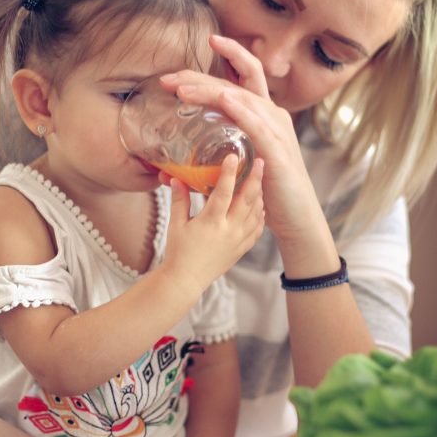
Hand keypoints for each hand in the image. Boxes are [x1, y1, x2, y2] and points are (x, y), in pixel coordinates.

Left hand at [160, 35, 318, 244]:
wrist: (296, 217)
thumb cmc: (265, 191)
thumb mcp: (238, 165)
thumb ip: (215, 156)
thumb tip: (173, 167)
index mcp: (263, 114)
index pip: (245, 75)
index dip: (228, 54)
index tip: (206, 42)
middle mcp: (272, 116)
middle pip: (236, 84)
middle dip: (200, 78)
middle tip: (169, 79)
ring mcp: (276, 131)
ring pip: (242, 100)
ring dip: (210, 92)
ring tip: (182, 91)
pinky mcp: (278, 152)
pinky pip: (258, 125)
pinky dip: (241, 110)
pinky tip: (225, 100)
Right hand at [163, 152, 264, 292]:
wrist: (186, 280)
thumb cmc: (178, 252)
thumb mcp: (176, 224)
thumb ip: (179, 200)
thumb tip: (177, 179)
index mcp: (211, 222)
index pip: (224, 192)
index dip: (229, 173)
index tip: (234, 156)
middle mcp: (228, 230)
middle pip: (247, 199)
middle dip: (255, 178)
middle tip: (260, 161)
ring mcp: (238, 240)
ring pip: (256, 212)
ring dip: (259, 194)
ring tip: (260, 179)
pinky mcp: (242, 249)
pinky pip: (257, 228)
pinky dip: (260, 214)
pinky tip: (259, 205)